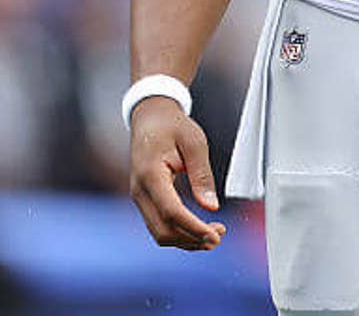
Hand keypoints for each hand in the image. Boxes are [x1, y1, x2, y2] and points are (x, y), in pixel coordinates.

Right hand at [127, 98, 226, 249]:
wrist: (150, 118)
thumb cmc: (171, 125)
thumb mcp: (194, 142)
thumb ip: (201, 175)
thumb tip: (211, 207)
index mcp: (150, 174)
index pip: (170, 211)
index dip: (193, 228)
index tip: (215, 235)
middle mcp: (140, 190)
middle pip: (163, 230)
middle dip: (192, 239)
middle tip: (220, 234)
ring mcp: (139, 197)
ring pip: (159, 233)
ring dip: (186, 240)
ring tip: (213, 234)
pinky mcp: (145, 200)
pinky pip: (159, 225)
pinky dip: (179, 232)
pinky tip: (198, 230)